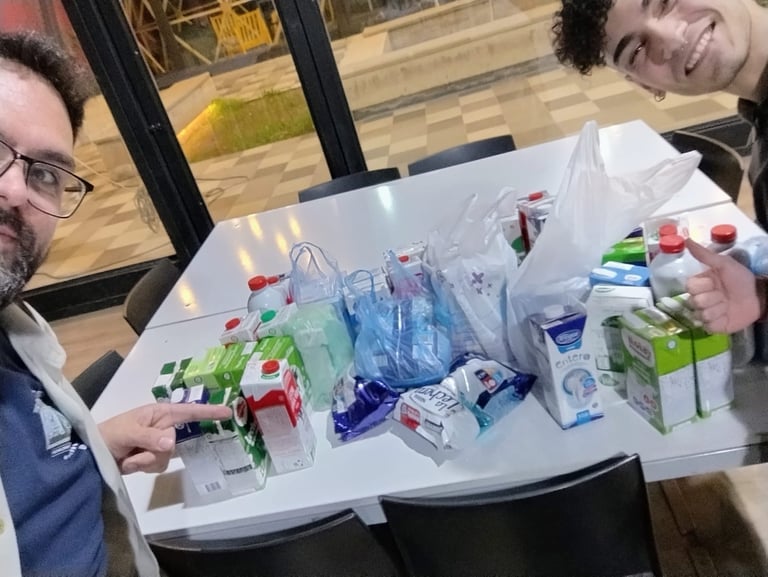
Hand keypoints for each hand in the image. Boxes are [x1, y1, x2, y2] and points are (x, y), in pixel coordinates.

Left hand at [98, 402, 231, 474]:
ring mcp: (157, 443)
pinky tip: (128, 463)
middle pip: (175, 441)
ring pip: (167, 457)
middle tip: (134, 449)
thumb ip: (150, 437)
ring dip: (145, 460)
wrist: (91, 455)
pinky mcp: (152, 458)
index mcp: (158, 413)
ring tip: (128, 456)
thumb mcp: (128, 432)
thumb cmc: (108, 435)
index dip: (208, 412)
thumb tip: (171, 442)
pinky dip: (142, 467)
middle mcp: (162, 427)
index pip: (188, 411)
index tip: (228, 412)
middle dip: (154, 449)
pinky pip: (159, 466)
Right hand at [685, 238, 763, 332]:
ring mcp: (704, 314)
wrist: (758, 296)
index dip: (703, 286)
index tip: (715, 282)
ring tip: (728, 305)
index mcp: (699, 284)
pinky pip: (708, 326)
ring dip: (718, 309)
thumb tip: (686, 240)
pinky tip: (726, 316)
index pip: (689, 287)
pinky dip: (719, 321)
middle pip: (695, 302)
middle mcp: (699, 299)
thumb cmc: (740, 279)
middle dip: (713, 298)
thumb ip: (704, 254)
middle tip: (724, 295)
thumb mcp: (724, 264)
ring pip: (701, 314)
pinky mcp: (712, 327)